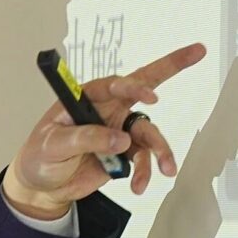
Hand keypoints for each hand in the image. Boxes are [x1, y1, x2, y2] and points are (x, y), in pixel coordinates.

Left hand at [3, 42, 209, 215]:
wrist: (42, 186)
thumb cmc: (40, 156)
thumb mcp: (54, 144)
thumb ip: (86, 138)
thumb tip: (119, 139)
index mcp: (86, 98)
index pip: (115, 84)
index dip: (134, 86)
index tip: (148, 96)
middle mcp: (107, 109)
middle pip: (144, 85)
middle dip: (171, 67)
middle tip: (196, 52)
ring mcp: (118, 130)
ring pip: (149, 132)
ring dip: (160, 150)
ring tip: (165, 168)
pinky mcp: (124, 152)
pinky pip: (144, 158)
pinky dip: (145, 172)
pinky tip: (139, 185)